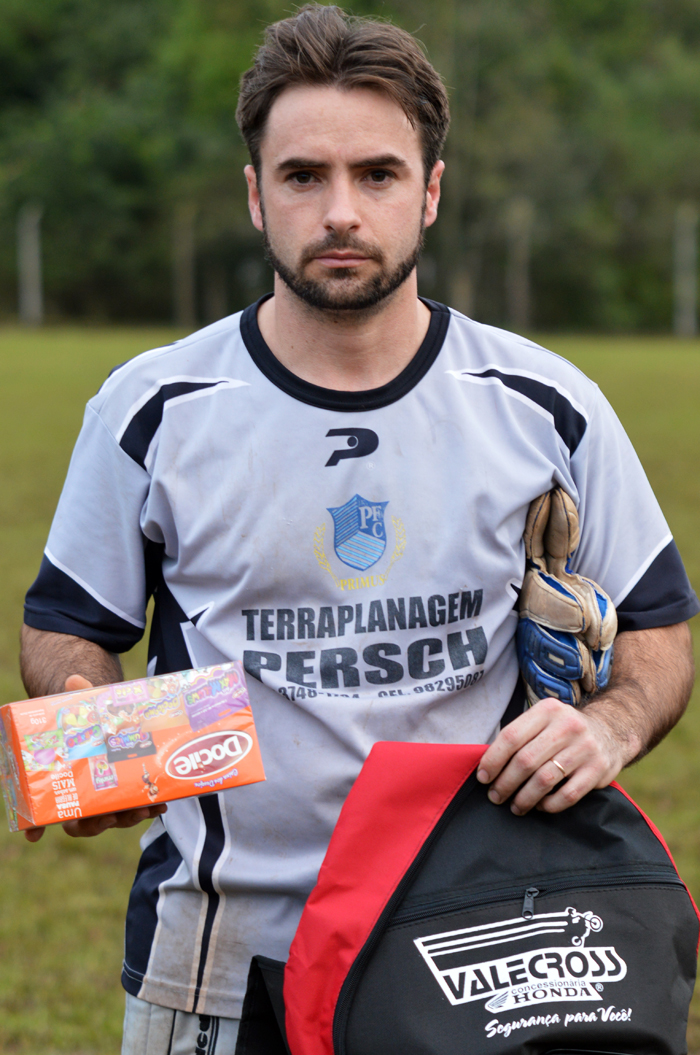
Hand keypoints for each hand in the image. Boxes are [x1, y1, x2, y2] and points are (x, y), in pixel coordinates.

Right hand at [23, 673, 167, 842]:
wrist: (112, 720)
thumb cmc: (90, 721)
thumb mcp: (85, 709)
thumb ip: (79, 696)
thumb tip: (73, 680)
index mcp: (67, 783)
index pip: (47, 810)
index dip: (38, 826)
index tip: (34, 835)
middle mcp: (85, 798)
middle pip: (85, 824)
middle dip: (96, 824)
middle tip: (108, 816)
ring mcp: (109, 799)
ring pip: (115, 819)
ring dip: (128, 818)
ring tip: (142, 808)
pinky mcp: (132, 794)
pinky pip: (138, 808)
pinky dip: (149, 808)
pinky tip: (162, 803)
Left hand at [476, 696, 637, 815]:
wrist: (610, 732)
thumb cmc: (563, 732)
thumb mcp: (543, 721)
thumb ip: (519, 737)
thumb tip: (487, 765)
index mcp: (547, 711)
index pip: (511, 736)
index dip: (493, 760)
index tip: (483, 777)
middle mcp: (567, 725)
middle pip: (526, 760)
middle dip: (506, 783)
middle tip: (496, 796)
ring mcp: (585, 747)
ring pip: (545, 779)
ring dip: (524, 798)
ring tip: (515, 806)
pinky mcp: (599, 769)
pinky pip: (568, 795)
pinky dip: (549, 805)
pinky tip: (540, 807)